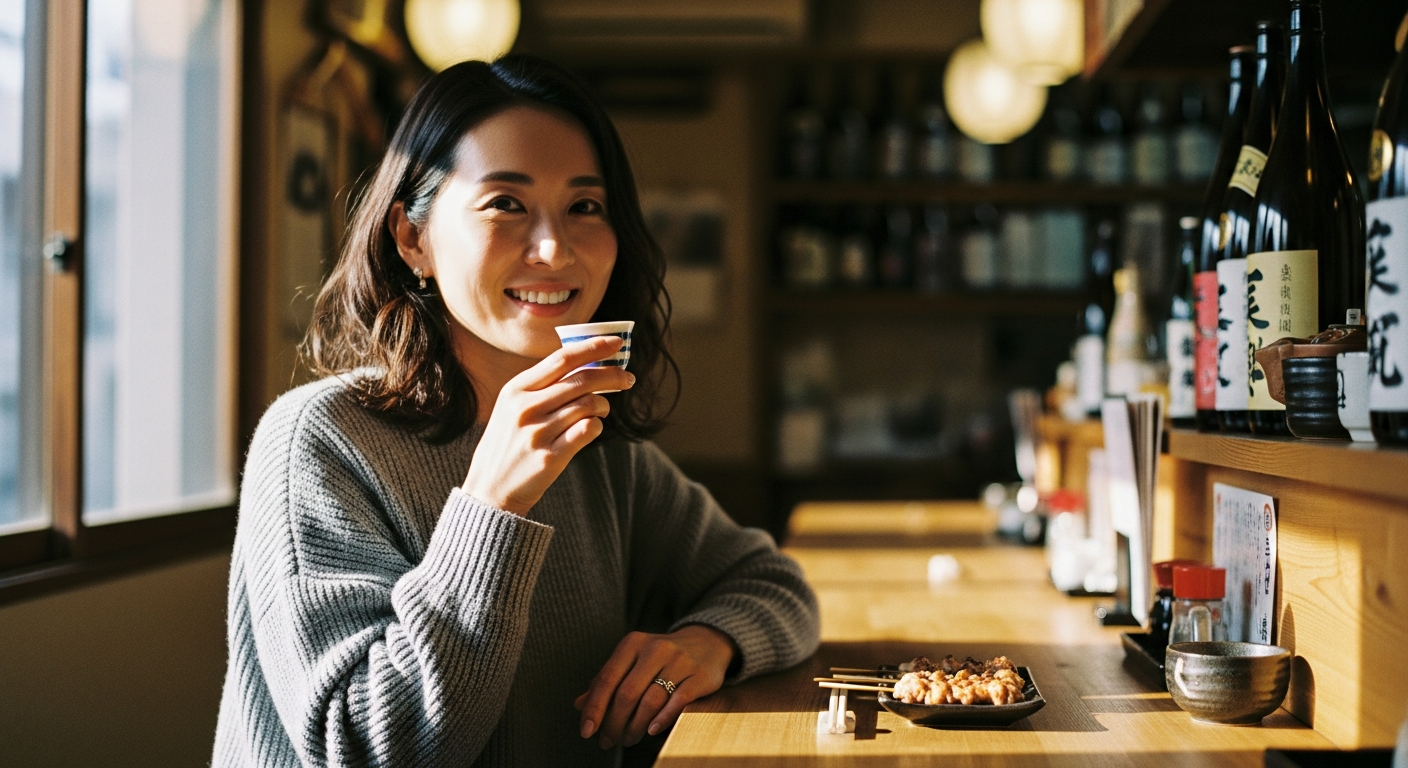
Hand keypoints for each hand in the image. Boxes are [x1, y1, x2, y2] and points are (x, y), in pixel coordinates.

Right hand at [462, 337, 633, 514]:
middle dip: (612, 376)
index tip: (616, 343)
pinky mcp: (550, 457)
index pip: (562, 359)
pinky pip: (588, 430)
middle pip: (582, 380)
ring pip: (589, 405)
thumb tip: (586, 362)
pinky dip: (597, 426)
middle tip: (627, 379)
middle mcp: (525, 408)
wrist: (490, 488)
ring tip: (602, 410)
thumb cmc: (509, 443)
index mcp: (516, 389)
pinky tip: (592, 428)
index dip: (592, 347)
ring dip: (604, 405)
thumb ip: (542, 386)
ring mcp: (537, 433)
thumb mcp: (512, 407)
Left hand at [574, 625, 735, 748]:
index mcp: (633, 643)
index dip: (594, 708)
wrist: (706, 642)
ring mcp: (680, 661)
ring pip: (651, 700)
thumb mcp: (632, 661)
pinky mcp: (700, 675)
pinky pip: (678, 701)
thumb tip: (580, 705)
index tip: (586, 731)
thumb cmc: (661, 657)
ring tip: (629, 738)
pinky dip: (662, 719)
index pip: (607, 679)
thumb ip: (607, 681)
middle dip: (614, 723)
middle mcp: (655, 648)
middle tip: (608, 741)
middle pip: (627, 693)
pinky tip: (651, 730)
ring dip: (635, 726)